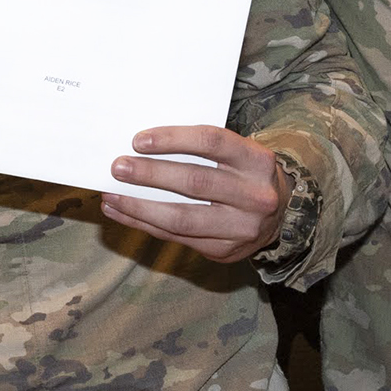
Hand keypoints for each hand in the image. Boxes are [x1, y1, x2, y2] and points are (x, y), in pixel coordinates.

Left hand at [102, 126, 286, 262]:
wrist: (279, 214)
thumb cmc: (242, 174)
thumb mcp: (235, 154)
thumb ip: (199, 149)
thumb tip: (140, 146)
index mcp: (257, 160)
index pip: (212, 142)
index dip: (173, 139)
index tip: (138, 140)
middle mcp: (255, 195)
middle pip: (195, 182)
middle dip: (150, 174)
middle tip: (118, 167)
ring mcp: (242, 227)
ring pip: (182, 218)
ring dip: (139, 206)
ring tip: (110, 195)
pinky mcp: (225, 251)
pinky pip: (176, 238)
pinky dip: (144, 224)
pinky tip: (121, 211)